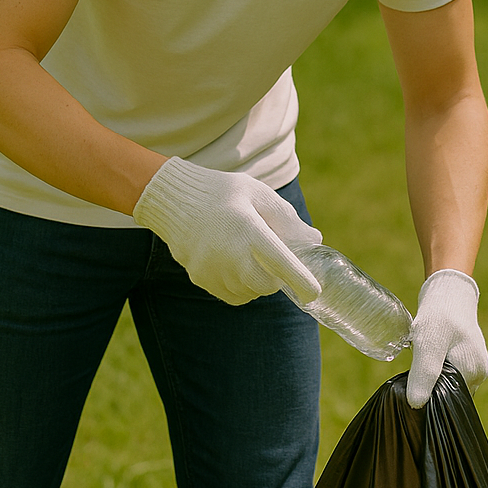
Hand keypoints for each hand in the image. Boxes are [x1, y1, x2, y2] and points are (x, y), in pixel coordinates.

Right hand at [132, 157, 321, 305]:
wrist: (174, 198)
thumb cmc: (223, 192)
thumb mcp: (259, 195)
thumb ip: (287, 219)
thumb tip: (313, 240)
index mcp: (248, 229)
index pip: (279, 262)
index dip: (299, 279)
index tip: (314, 293)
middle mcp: (228, 254)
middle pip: (265, 285)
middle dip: (277, 278)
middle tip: (274, 259)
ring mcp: (211, 269)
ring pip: (248, 293)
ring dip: (258, 282)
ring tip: (250, 256)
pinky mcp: (200, 278)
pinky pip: (231, 295)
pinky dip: (241, 287)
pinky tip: (236, 265)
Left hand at [406, 268, 487, 407]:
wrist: (447, 292)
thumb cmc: (439, 316)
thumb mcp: (428, 344)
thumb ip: (424, 373)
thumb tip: (416, 404)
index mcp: (474, 373)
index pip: (448, 400)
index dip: (429, 399)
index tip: (411, 389)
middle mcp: (478, 374)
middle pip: (448, 393)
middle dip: (430, 388)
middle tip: (413, 373)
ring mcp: (474, 367)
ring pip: (447, 384)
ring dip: (431, 379)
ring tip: (420, 364)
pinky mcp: (467, 360)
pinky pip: (449, 374)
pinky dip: (436, 371)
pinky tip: (427, 359)